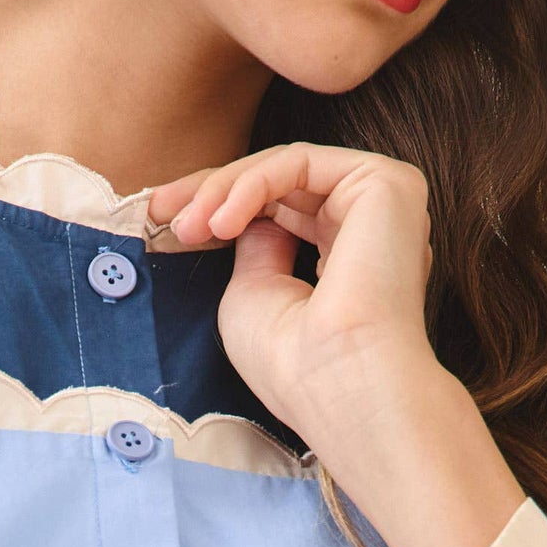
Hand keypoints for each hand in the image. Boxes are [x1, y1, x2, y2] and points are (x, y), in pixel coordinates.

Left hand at [149, 143, 524, 546]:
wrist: (342, 384)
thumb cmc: (295, 364)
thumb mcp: (251, 296)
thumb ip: (252, 247)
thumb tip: (248, 215)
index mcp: (348, 262)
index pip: (279, 211)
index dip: (218, 206)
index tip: (160, 220)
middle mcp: (371, 231)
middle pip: (280, 184)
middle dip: (211, 192)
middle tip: (160, 213)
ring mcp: (382, 206)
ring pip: (287, 168)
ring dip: (224, 189)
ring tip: (188, 227)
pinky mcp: (386, 184)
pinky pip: (303, 162)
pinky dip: (252, 184)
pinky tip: (221, 221)